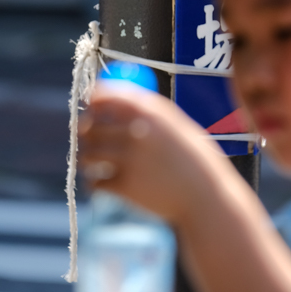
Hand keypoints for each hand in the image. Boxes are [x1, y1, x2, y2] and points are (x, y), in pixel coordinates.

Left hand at [78, 84, 225, 226]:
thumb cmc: (190, 157)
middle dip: (85, 132)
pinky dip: (95, 182)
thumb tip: (110, 100)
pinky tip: (103, 183)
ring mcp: (129, 160)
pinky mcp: (125, 187)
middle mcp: (137, 131)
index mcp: (149, 110)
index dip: (92, 101)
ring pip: (88, 153)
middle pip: (91, 125)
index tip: (90, 108)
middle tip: (89, 139)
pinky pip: (95, 181)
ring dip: (87, 157)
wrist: (204, 195)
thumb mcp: (174, 124)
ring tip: (93, 162)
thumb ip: (146, 111)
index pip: (105, 96)